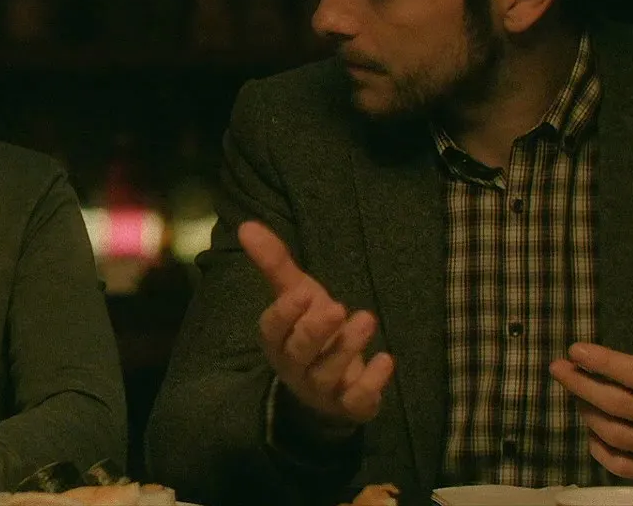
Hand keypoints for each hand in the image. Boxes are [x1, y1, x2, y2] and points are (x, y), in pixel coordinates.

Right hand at [241, 221, 395, 433]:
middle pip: (298, 353)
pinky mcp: (349, 406)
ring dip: (348, 348)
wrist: (332, 384)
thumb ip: (275, 263)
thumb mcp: (296, 294)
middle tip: (337, 307)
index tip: (302, 292)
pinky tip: (386, 360)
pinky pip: (356, 401)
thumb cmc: (310, 329)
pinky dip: (371, 383)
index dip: (285, 313)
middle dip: (316, 331)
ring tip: (367, 319)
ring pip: (328, 374)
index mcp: (278, 340)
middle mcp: (295, 367)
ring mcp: (321, 389)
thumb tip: (246, 225)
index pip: (273, 330)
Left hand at [550, 291, 632, 489]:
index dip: (604, 362)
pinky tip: (591, 429)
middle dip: (582, 385)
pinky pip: (623, 466)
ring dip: (587, 412)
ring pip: (616, 435)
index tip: (576, 349)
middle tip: (558, 369)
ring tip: (573, 392)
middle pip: (619, 406)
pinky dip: (600, 449)